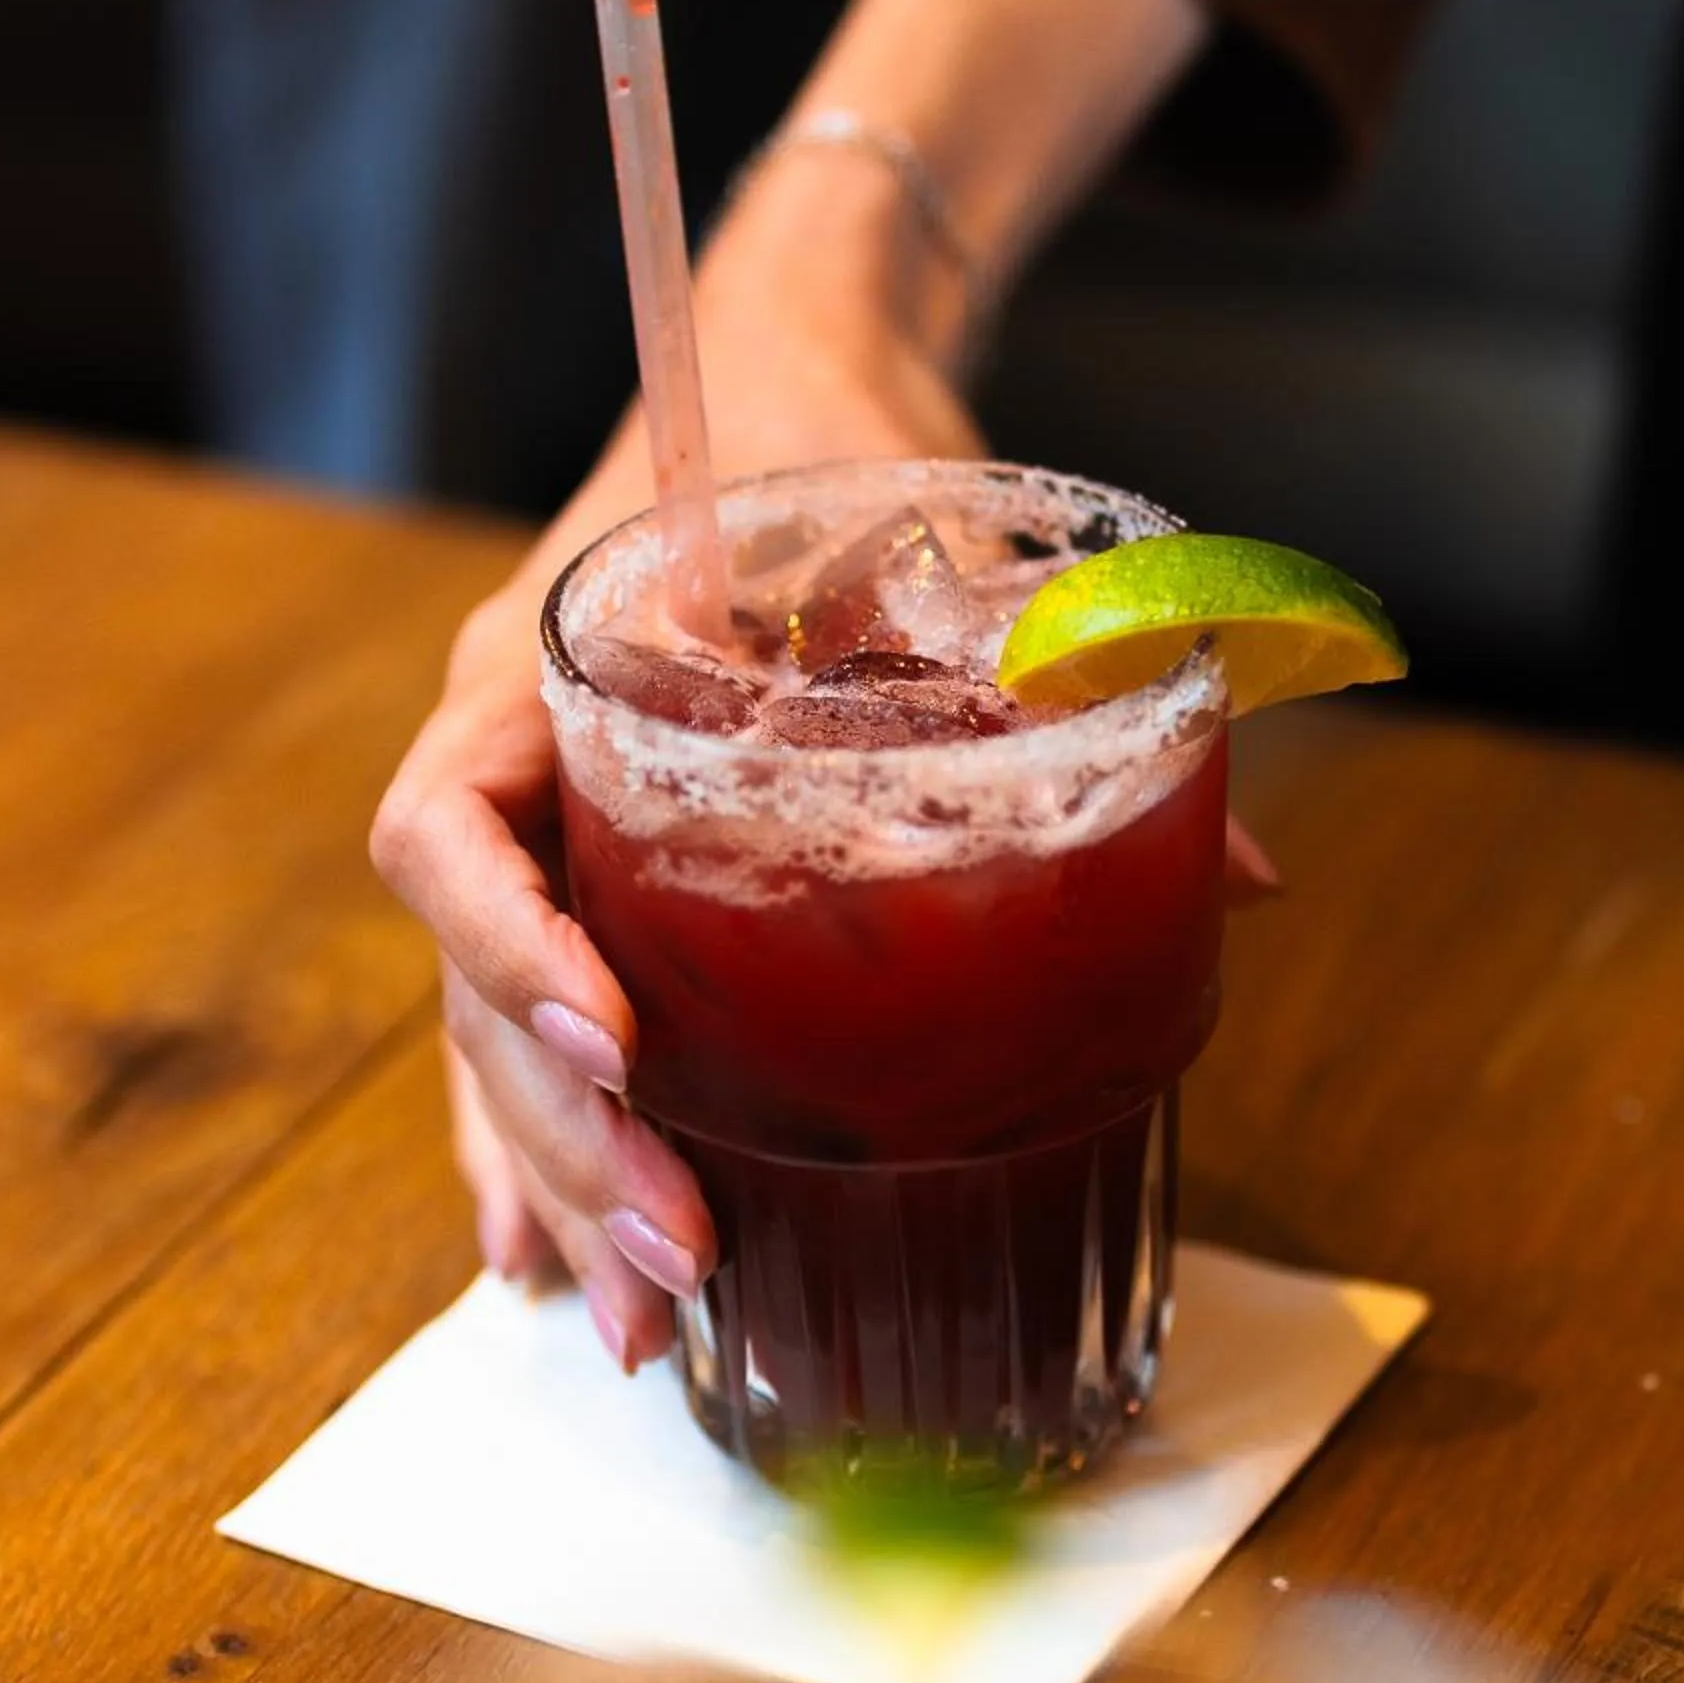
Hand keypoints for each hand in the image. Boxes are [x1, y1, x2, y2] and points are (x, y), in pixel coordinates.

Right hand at [370, 160, 985, 1369]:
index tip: (613, 1042)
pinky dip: (548, 1148)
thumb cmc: (829, 422)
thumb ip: (1048, 675)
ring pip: (499, 1035)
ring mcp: (550, 830)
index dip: (506, 945)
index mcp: (547, 664)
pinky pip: (537, 1029)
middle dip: (568, 1135)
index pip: (449, 825)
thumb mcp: (934, 524)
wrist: (783, 352)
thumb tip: (1234, 880)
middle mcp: (517, 762)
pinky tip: (559, 1265)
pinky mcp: (603, 875)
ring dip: (561, 1184)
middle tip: (679, 1255)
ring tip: (642, 1331)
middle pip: (474, 980)